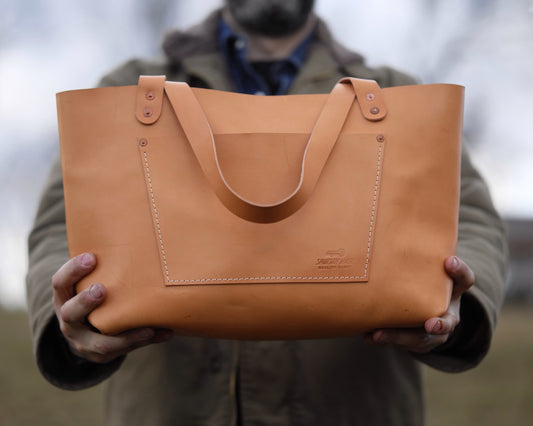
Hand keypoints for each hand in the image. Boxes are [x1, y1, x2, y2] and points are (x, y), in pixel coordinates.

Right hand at [52, 253, 172, 363]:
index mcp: (64, 297)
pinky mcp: (102, 355)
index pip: (60, 283)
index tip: (91, 257)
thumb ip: (102, 267)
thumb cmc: (93, 295)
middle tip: (101, 289)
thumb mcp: (87, 282)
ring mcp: (83, 341)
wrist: (84, 333)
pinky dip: (146, 341)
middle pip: (71, 312)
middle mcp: (69, 320)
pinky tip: (166, 332)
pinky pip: (125, 350)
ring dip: (126, 336)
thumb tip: (138, 233)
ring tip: (148, 329)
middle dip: (85, 302)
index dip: (72, 271)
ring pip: (101, 343)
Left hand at [364, 256, 474, 352]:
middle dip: (438, 324)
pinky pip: (401, 343)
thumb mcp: (426, 268)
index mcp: (453, 290)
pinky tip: (366, 336)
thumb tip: (391, 218)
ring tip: (377, 334)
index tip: (448, 261)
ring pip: (420, 339)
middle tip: (430, 324)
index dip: (459, 271)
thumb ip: (417, 254)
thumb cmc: (422, 279)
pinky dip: (384, 339)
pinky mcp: (416, 342)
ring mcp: (433, 332)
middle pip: (447, 322)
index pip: (464, 280)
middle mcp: (448, 313)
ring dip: (398, 337)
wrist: (426, 307)